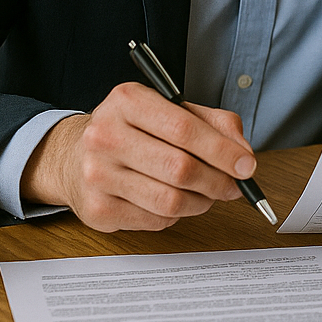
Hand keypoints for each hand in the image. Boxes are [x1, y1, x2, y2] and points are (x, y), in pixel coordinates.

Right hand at [23, 82, 256, 231]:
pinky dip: (176, 215)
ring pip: (170, 201)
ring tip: (207, 194)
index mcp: (127, 101)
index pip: (185, 129)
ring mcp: (97, 175)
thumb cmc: (132, 131)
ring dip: (201, 202)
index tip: (246, 165)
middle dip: (218, 181)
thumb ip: (213, 124)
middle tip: (234, 185)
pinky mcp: (98, 209)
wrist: (74, 156)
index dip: (223, 151)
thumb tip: (243, 154)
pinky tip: (175, 201)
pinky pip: (155, 220)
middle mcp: (106, 135)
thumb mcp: (170, 110)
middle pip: (180, 168)